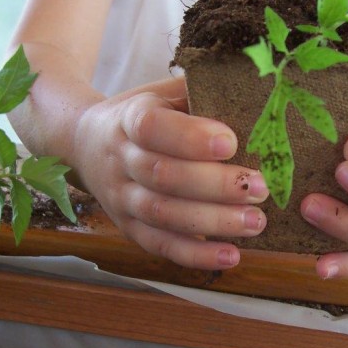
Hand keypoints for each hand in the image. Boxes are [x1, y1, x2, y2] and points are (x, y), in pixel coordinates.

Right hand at [71, 77, 269, 269]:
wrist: (87, 144)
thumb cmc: (146, 114)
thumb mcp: (164, 93)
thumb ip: (200, 92)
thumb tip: (256, 93)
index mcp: (129, 118)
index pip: (152, 127)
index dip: (190, 137)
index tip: (231, 142)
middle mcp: (120, 159)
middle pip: (163, 176)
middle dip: (215, 185)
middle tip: (260, 187)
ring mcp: (121, 198)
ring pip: (163, 214)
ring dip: (213, 222)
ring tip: (256, 221)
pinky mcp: (129, 228)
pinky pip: (160, 245)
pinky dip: (196, 255)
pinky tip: (231, 255)